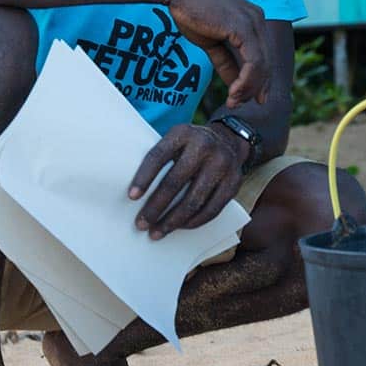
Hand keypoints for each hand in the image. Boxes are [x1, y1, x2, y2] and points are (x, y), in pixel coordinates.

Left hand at [128, 124, 246, 237]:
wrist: (228, 140)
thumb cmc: (191, 146)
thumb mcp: (177, 140)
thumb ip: (161, 158)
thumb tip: (136, 194)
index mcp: (183, 133)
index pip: (158, 156)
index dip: (144, 178)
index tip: (131, 197)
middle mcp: (204, 146)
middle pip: (175, 182)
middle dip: (155, 207)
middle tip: (141, 224)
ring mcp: (222, 164)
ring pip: (193, 200)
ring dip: (172, 221)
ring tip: (157, 232)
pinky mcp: (234, 182)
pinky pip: (212, 209)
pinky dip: (194, 222)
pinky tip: (180, 227)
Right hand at [163, 0, 269, 106]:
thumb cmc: (191, 11)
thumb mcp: (212, 42)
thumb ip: (226, 61)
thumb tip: (235, 82)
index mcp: (252, 20)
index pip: (263, 55)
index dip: (259, 79)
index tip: (251, 98)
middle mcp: (257, 20)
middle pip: (266, 61)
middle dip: (257, 87)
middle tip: (244, 104)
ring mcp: (253, 23)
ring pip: (262, 64)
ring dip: (250, 88)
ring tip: (235, 101)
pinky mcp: (244, 28)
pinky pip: (253, 61)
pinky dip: (246, 80)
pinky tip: (235, 91)